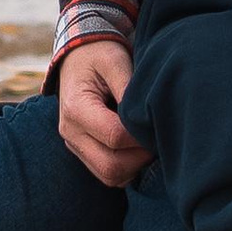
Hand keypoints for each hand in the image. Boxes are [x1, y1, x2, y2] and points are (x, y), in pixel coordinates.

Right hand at [56, 41, 146, 187]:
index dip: (142, 137)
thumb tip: (145, 117)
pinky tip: (139, 149)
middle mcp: (70, 132)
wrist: (77, 55)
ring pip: (109, 176)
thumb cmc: (99, 54)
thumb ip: (128, 87)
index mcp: (76, 109)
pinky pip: (106, 174)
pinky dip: (127, 169)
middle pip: (111, 166)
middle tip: (160, 141)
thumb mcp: (115, 60)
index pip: (115, 137)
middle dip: (141, 159)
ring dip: (135, 167)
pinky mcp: (82, 150)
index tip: (161, 126)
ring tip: (151, 145)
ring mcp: (74, 144)